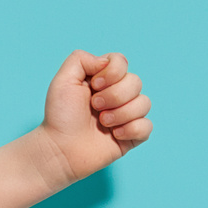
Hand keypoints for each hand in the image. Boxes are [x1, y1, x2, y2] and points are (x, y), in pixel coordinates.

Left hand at [38, 50, 152, 182]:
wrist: (59, 149)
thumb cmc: (60, 116)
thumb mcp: (63, 80)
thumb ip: (81, 59)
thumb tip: (106, 62)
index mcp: (103, 79)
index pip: (122, 62)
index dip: (112, 73)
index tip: (93, 86)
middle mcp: (117, 95)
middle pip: (135, 82)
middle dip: (114, 95)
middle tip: (95, 107)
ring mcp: (126, 116)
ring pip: (144, 103)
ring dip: (121, 113)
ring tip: (102, 123)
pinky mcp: (131, 136)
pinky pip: (147, 126)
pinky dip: (132, 129)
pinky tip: (114, 135)